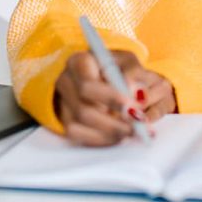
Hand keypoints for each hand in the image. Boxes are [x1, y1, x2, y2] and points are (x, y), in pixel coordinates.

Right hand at [53, 50, 176, 146]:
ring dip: (110, 133)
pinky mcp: (67, 121)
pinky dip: (103, 139)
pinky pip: (80, 137)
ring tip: (134, 131)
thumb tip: (137, 94)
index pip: (88, 85)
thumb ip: (136, 75)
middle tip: (138, 125)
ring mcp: (64, 104)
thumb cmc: (120, 69)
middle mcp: (66, 82)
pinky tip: (121, 135)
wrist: (113, 79)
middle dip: (113, 123)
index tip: (133, 108)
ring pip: (80, 127)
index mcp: (79, 62)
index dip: (110, 99)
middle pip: (83, 110)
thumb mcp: (131, 63)